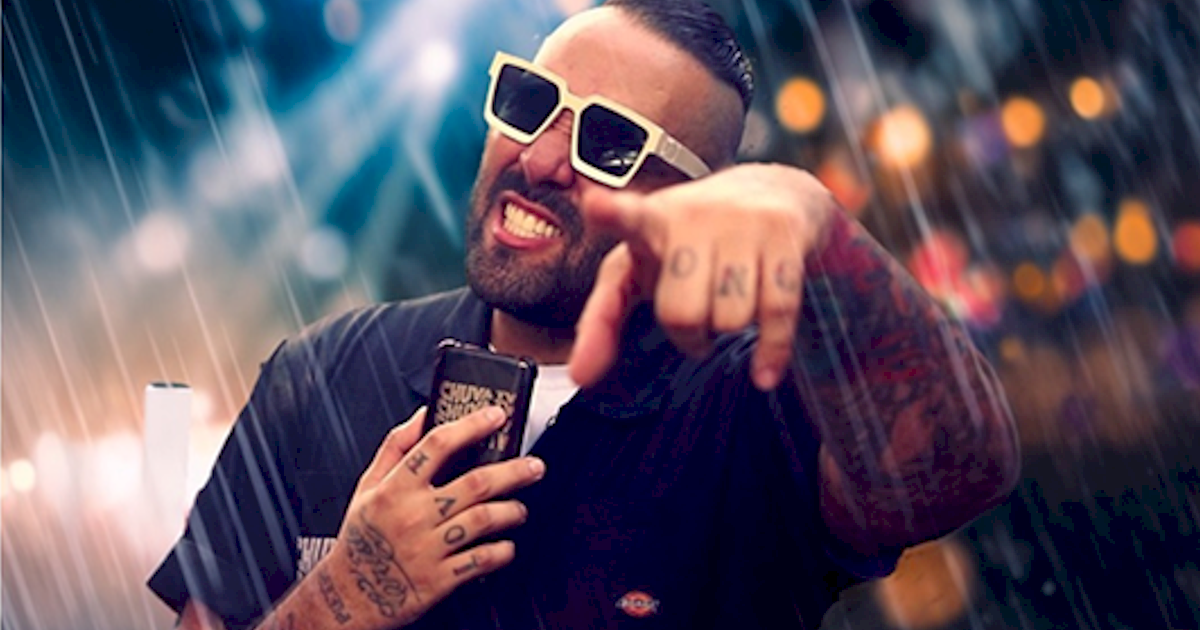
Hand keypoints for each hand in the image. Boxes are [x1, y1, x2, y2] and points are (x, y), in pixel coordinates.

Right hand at [312, 406, 545, 629]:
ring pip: (484, 520)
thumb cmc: (362, 537)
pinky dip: (502, 551)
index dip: (471, 426)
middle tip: (534, 466)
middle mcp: (412, 516)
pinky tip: (507, 545)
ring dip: (512, 511)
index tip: (496, 416)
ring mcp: (427, 549)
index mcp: (394, 489)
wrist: (348, 595)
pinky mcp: (439, 580)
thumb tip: (424, 414)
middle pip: (475, 484)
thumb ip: (396, 446)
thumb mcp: (368, 486)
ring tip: (520, 508)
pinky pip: (481, 561)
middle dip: (513, 471)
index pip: (437, 446)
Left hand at [569, 164, 836, 391]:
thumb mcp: (641, 266)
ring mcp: (743, 223)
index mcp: (650, 220)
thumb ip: (603, 318)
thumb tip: (580, 375)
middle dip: (688, 335)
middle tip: (695, 322)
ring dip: (728, 331)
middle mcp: (696, 215)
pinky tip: (763, 372)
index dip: (611, 213)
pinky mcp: (784, 235)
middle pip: (682, 312)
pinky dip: (772, 353)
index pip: (626, 217)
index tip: (594, 205)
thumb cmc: (692, 241)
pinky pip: (778, 313)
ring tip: (727, 311)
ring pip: (731, 318)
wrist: (775, 189)